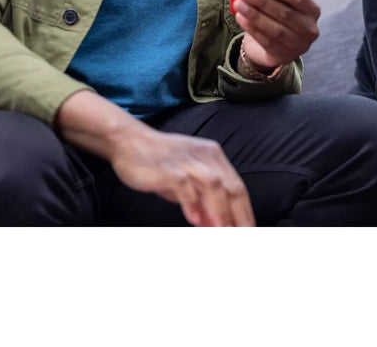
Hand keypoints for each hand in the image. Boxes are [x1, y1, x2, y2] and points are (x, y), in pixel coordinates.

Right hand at [109, 127, 255, 226]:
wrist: (128, 141)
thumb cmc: (159, 162)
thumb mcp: (187, 181)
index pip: (237, 186)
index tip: (249, 230)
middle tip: (242, 236)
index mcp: (213, 156)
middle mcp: (205, 156)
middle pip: (231, 186)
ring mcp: (187, 160)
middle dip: (239, 214)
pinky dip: (193, 203)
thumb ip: (203, 199)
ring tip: (222, 231)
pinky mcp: (168, 167)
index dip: (245, 210)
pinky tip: (195, 220)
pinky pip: (185, 185)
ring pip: (214, 184)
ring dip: (221, 210)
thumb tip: (217, 222)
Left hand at [234, 0, 319, 67]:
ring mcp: (298, 44)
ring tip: (239, 4)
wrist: (280, 45)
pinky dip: (252, 28)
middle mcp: (309, 28)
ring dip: (255, 15)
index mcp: (312, 10)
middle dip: (262, 1)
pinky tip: (241, 18)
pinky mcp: (284, 55)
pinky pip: (266, 41)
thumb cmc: (282, 16)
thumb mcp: (285, 3)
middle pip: (285, 13)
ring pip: (275, 29)